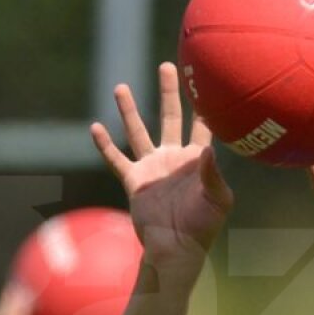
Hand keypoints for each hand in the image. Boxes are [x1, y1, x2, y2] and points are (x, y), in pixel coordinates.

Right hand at [90, 63, 233, 264]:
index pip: (202, 126)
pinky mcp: (133, 181)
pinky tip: (96, 127)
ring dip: (129, 110)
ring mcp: (151, 168)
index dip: (204, 105)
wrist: (176, 249)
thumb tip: (207, 149)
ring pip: (138, 131)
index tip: (204, 80)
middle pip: (170, 117)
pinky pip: (116, 159)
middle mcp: (172, 158)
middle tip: (166, 65)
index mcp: (196, 160)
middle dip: (168, 92)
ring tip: (121, 86)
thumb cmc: (203, 227)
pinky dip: (105, 144)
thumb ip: (213, 174)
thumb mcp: (217, 200)